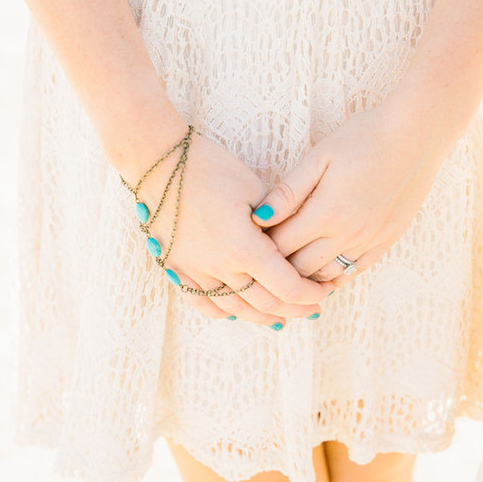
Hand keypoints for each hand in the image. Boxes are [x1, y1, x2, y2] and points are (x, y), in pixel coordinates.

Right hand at [118, 129, 333, 325]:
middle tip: (311, 308)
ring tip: (281, 317)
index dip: (310, 294)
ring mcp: (194, 272)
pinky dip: (222, 311)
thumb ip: (277, 221)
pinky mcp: (176, 268)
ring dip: (262, 316)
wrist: (159, 163)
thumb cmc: (210, 168)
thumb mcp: (254, 189)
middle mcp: (219, 267)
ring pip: (235, 308)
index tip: (323, 291)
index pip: (287, 287)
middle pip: (264, 304)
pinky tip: (237, 312)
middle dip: (294, 309)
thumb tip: (296, 241)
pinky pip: (201, 302)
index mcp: (244, 248)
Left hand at [250, 104, 452, 288]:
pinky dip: (333, 275)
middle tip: (263, 256)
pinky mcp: (387, 241)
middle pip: (300, 268)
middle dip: (278, 265)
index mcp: (326, 213)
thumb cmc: (363, 137)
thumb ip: (288, 192)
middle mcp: (348, 234)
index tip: (249, 240)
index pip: (281, 246)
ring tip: (287, 265)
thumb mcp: (318, 157)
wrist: (416, 134)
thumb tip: (258, 217)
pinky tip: (320, 268)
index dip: (261, 246)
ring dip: (304, 274)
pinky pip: (354, 272)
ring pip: (326, 276)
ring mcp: (370, 241)